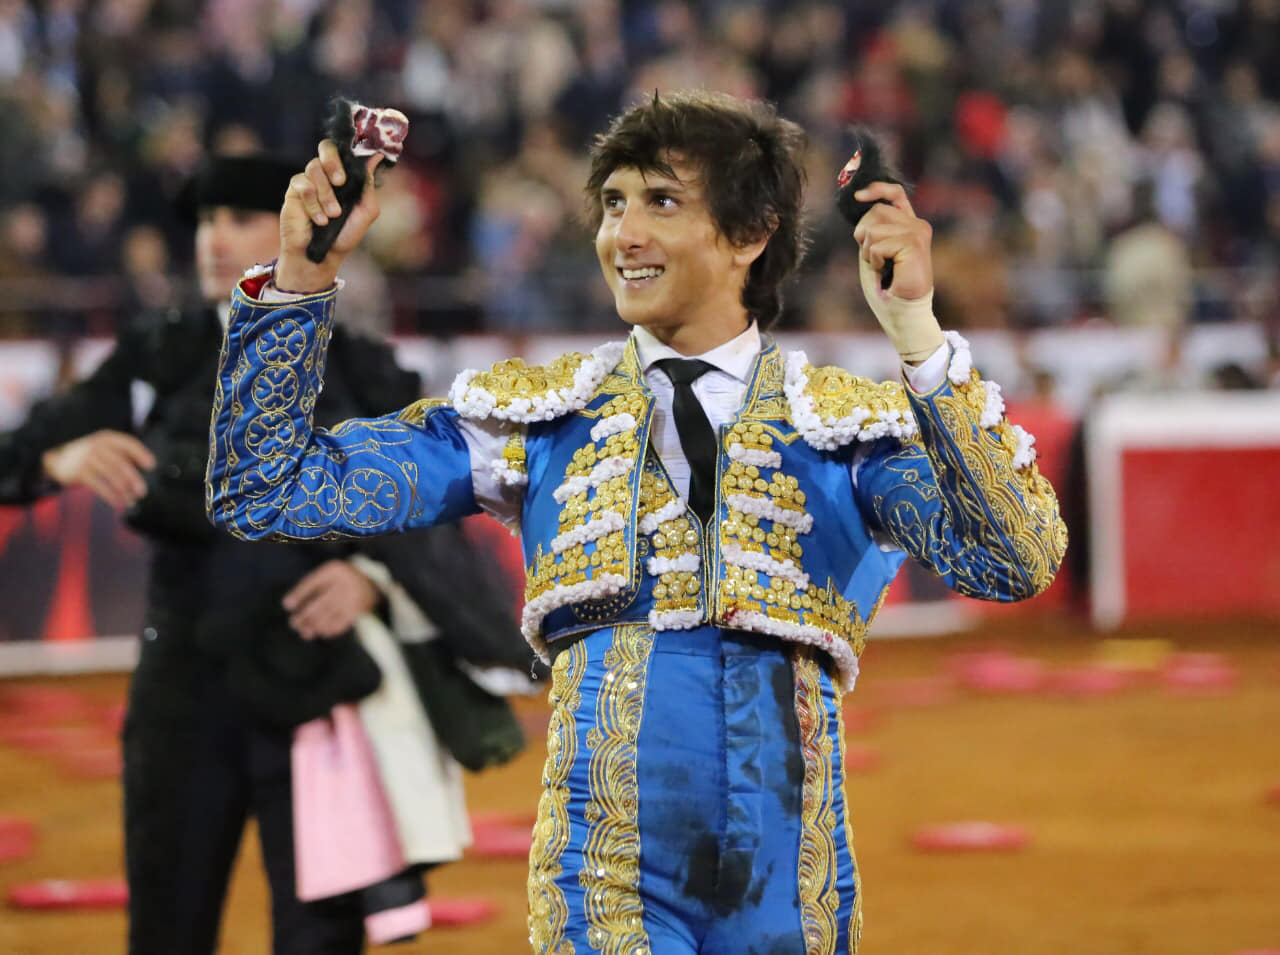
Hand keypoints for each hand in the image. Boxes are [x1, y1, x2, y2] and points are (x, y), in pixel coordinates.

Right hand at [41, 430, 154, 509]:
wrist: (58, 458)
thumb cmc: (91, 455)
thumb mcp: (104, 448)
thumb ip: (122, 455)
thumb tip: (147, 469)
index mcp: (107, 438)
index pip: (128, 443)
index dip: (141, 454)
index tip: (151, 465)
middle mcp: (98, 446)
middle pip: (121, 463)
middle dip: (134, 479)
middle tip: (142, 492)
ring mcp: (87, 459)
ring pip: (111, 476)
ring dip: (124, 491)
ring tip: (132, 501)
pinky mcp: (79, 472)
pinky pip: (99, 486)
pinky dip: (111, 496)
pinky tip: (118, 503)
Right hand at [275, 143, 383, 293]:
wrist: (323, 255)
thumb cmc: (344, 235)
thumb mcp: (365, 211)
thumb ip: (368, 185)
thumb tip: (376, 157)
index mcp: (343, 176)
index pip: (342, 151)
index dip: (345, 153)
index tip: (351, 170)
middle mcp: (325, 175)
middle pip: (326, 148)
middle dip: (333, 162)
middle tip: (340, 182)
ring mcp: (309, 181)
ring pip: (315, 169)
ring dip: (326, 195)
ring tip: (332, 215)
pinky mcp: (294, 191)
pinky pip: (302, 184)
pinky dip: (313, 204)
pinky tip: (319, 220)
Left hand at [282, 559, 380, 639]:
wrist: (374, 584)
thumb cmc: (343, 580)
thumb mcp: (331, 575)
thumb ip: (312, 586)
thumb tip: (288, 604)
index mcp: (335, 570)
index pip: (313, 582)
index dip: (299, 594)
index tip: (287, 605)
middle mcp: (346, 582)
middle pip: (321, 602)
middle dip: (306, 615)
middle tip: (294, 624)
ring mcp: (353, 597)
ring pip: (330, 614)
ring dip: (315, 625)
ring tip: (305, 632)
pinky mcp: (360, 610)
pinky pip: (342, 622)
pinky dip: (331, 629)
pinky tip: (322, 632)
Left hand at [851, 181, 943, 361]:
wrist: (902, 310)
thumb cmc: (886, 286)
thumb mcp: (874, 252)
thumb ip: (872, 230)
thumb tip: (860, 206)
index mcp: (908, 223)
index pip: (894, 193)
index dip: (876, 189)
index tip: (858, 196)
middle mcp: (916, 224)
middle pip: (876, 211)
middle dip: (863, 235)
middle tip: (874, 258)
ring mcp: (918, 232)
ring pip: (873, 229)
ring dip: (868, 252)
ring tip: (882, 267)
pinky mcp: (914, 244)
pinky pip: (877, 245)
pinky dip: (874, 261)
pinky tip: (886, 272)